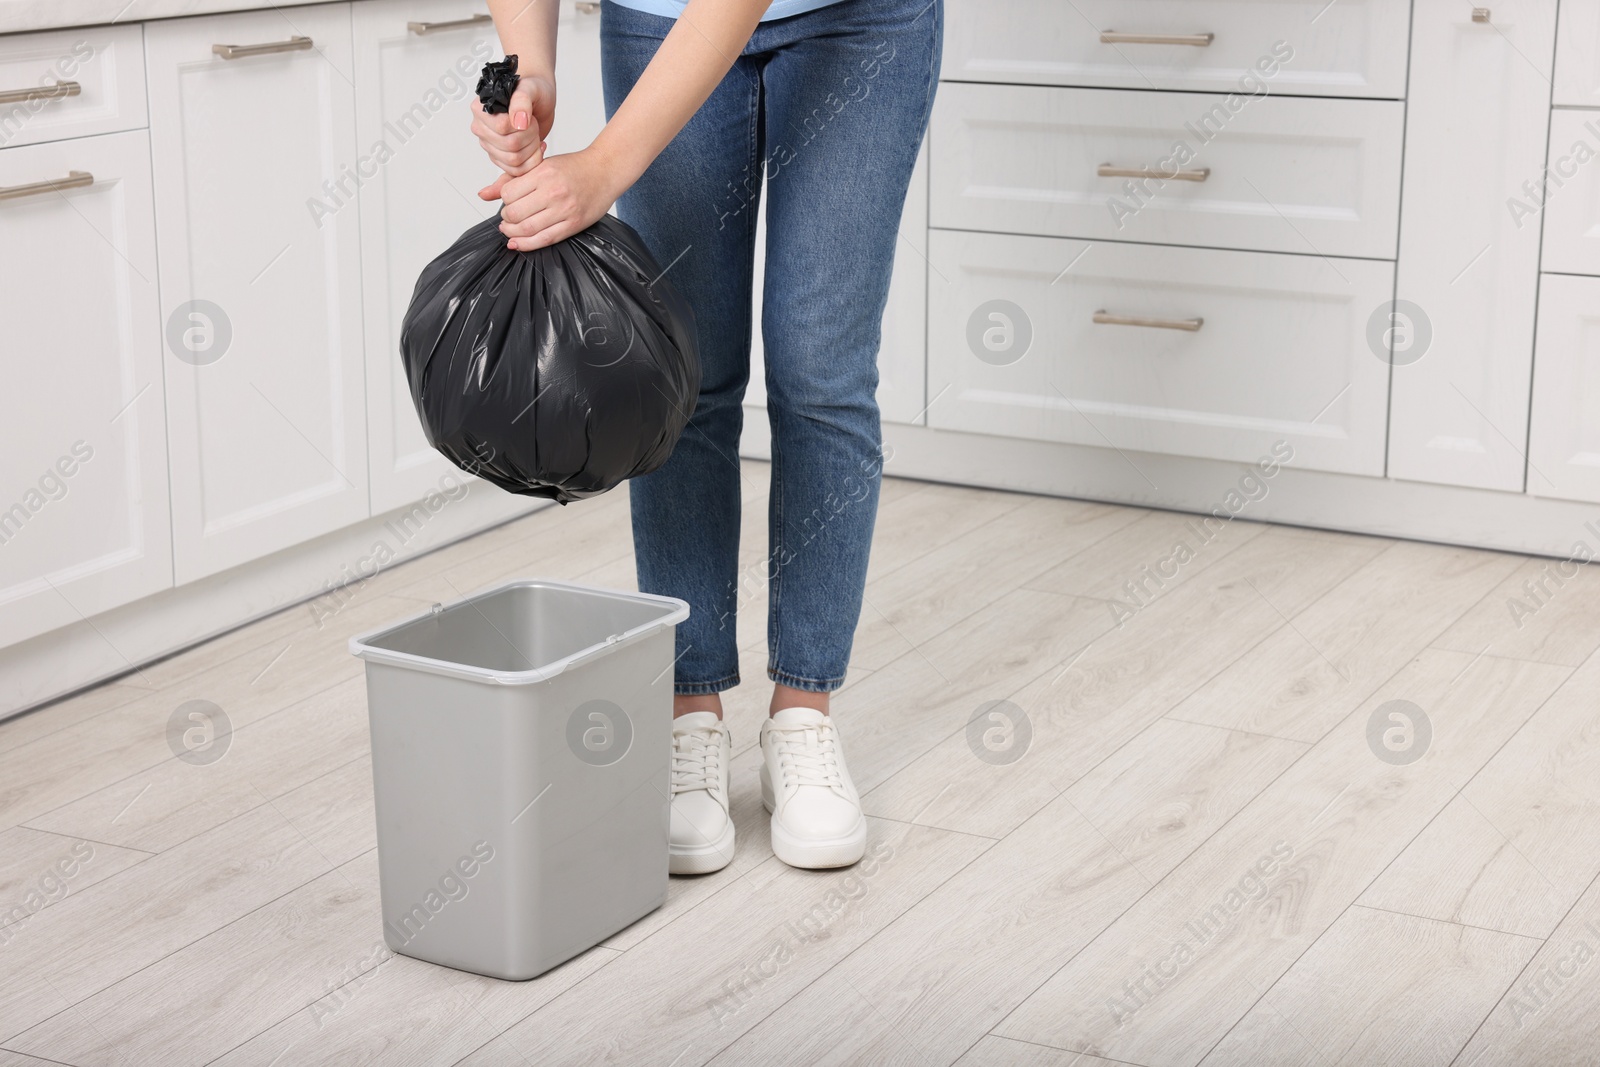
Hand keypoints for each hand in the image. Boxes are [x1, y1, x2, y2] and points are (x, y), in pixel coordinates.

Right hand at [470, 72, 554, 176]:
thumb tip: (518, 122)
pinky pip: (516, 170)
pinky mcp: (500, 157)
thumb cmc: (533, 90)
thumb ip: (522, 100)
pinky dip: (532, 161)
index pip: (502, 128)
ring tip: (535, 134)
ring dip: (532, 149)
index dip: (523, 127)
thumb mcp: (530, 88)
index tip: (529, 117)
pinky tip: (536, 146)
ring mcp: (490, 145)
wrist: (539, 98)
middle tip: (534, 125)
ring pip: (514, 161)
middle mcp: (482, 128)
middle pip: (510, 147)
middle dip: (530, 137)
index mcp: (481, 110)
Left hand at [481, 148, 625, 250]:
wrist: (605, 171)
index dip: (503, 200)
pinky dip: (526, 244)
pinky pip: (544, 239)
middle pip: (515, 213)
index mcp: (544, 173)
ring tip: (510, 229)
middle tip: (508, 216)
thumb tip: (482, 194)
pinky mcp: (573, 225)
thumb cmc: (574, 167)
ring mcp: (564, 210)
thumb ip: (511, 179)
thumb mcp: (541, 165)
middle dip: (506, 218)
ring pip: (527, 229)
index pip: (509, 193)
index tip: (507, 201)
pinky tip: (517, 243)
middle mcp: (553, 192)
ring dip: (513, 232)